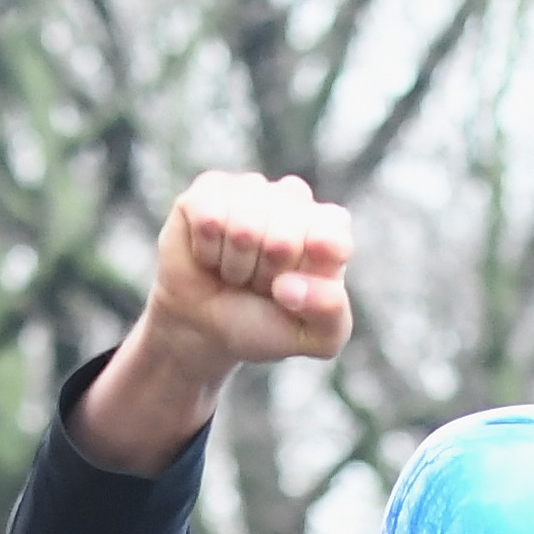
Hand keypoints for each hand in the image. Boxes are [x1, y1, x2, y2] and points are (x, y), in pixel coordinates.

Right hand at [72, 173, 354, 475]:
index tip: (285, 294)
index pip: (331, 232)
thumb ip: (332, 316)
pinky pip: (211, 207)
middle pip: (284, 225)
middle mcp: (291, 203)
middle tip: (252, 286)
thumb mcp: (315, 341)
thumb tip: (295, 282)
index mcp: (325, 234)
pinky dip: (205, 243)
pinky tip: (207, 257)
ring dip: (231, 263)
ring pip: (246, 218)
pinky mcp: (207, 191)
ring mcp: (248, 192)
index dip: (309, 265)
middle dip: (261, 271)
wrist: (200, 334)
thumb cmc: (260, 331)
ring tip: (227, 275)